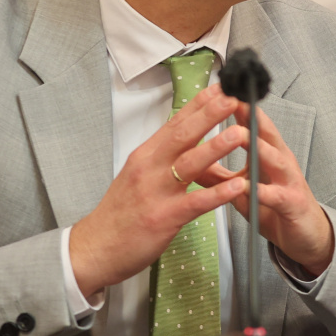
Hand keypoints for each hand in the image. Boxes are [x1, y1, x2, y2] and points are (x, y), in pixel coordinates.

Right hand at [69, 86, 250, 297]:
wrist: (94, 248)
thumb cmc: (120, 212)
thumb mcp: (137, 175)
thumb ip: (161, 155)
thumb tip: (185, 133)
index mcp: (145, 156)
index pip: (175, 123)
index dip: (199, 104)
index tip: (221, 87)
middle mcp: (149, 168)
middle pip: (182, 135)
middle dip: (210, 115)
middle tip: (233, 97)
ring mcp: (156, 193)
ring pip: (189, 165)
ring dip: (216, 148)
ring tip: (240, 134)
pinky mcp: (163, 218)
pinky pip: (195, 203)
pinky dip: (217, 194)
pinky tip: (237, 187)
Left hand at [198, 102, 334, 276]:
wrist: (305, 235)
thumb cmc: (274, 206)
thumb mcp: (241, 188)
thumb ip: (217, 175)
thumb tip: (187, 161)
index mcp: (267, 154)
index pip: (252, 125)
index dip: (237, 107)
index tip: (220, 89)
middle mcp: (280, 162)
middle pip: (266, 134)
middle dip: (250, 116)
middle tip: (232, 100)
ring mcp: (289, 181)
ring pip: (275, 159)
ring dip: (258, 147)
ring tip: (241, 136)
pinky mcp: (293, 204)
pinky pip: (278, 196)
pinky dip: (264, 192)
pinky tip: (252, 189)